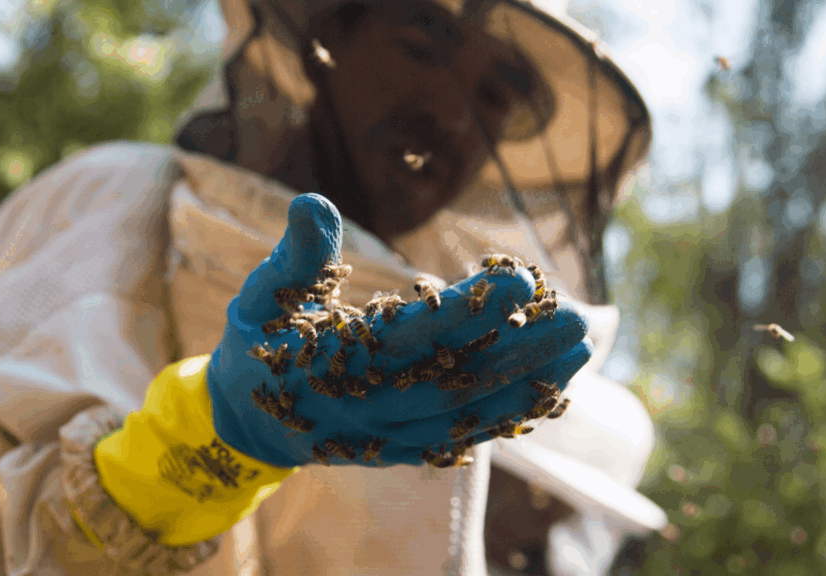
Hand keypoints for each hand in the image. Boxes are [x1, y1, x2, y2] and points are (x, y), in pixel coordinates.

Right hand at [207, 193, 591, 468]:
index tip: (517, 281)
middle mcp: (366, 408)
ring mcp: (388, 435)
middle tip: (576, 317)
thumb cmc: (258, 342)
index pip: (410, 337)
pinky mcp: (402, 449)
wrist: (245, 422)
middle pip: (454, 380)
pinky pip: (463, 436)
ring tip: (580, 346)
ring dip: (526, 382)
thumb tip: (313, 200)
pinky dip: (507, 415)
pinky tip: (550, 389)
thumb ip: (295, 254)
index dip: (464, 312)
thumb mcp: (261, 295)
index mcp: (331, 364)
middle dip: (519, 350)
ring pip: (467, 413)